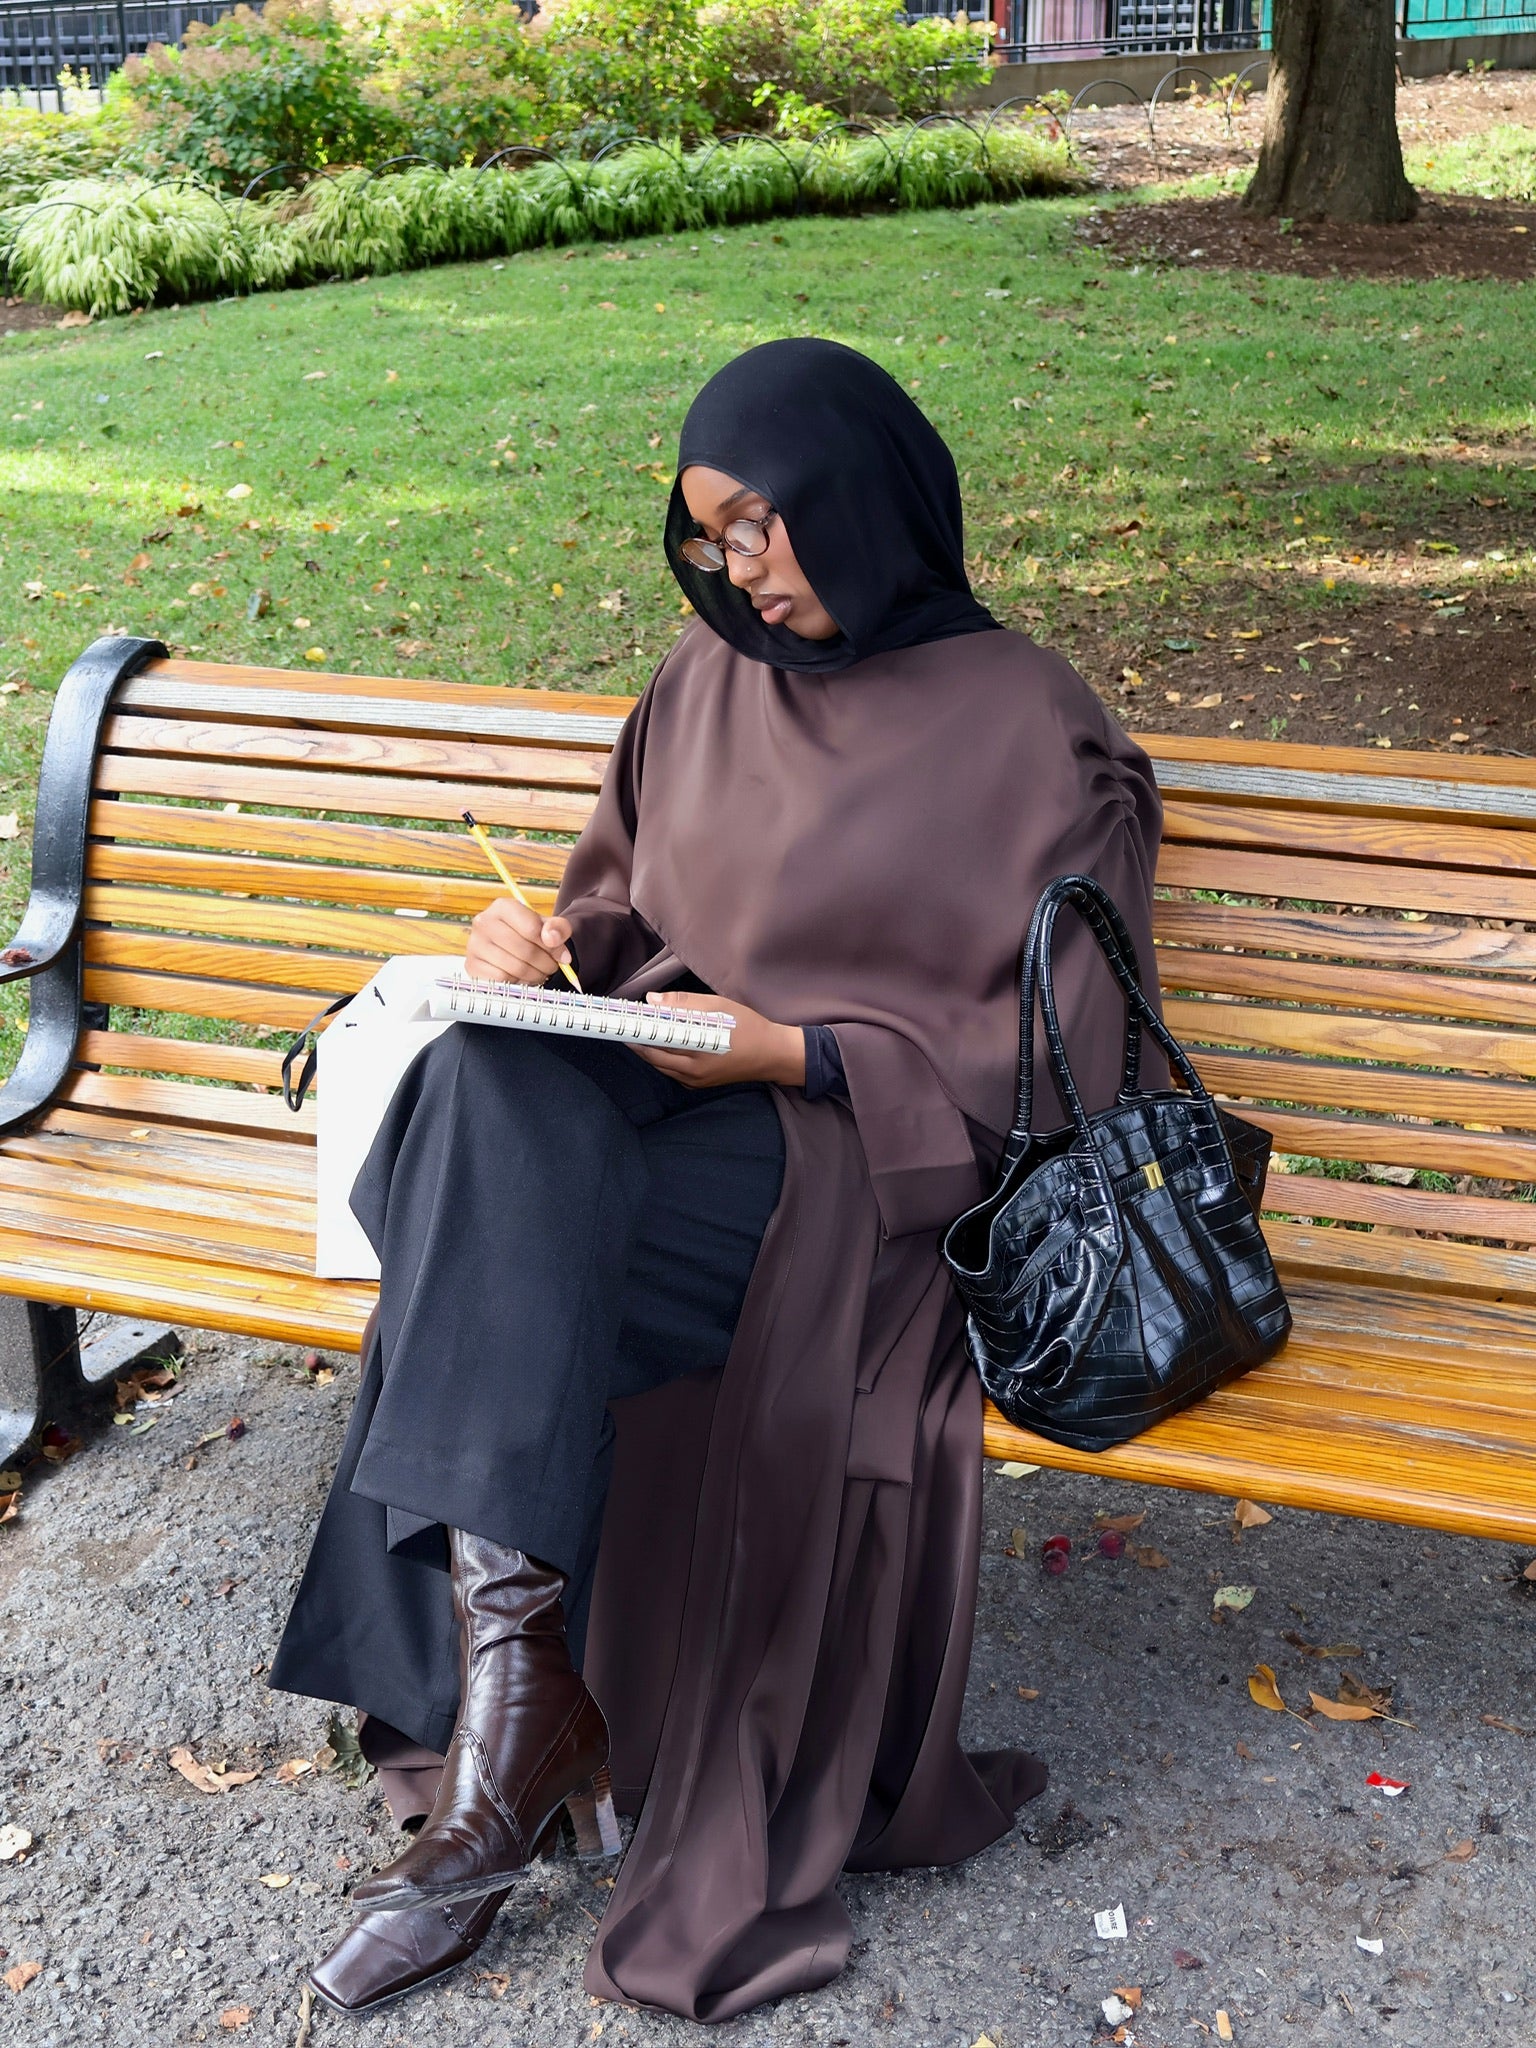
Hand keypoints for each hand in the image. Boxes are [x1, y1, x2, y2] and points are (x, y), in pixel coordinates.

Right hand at [464, 897, 573, 985]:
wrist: (507, 947)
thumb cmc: (530, 935)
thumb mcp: (549, 927)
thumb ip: (558, 928)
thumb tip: (552, 939)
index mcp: (503, 907)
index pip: (532, 929)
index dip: (552, 947)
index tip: (561, 956)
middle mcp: (483, 922)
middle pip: (525, 951)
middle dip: (545, 964)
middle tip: (551, 967)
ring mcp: (474, 945)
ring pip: (515, 968)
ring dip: (534, 975)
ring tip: (538, 972)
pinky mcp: (471, 966)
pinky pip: (502, 981)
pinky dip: (516, 983)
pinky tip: (520, 978)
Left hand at [628, 990, 805, 1090]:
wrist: (773, 1054)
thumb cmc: (748, 1027)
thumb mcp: (717, 1007)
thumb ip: (682, 1004)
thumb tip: (652, 1001)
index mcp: (695, 1050)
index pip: (655, 1040)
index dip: (636, 1029)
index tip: (623, 1018)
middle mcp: (692, 1071)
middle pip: (653, 1057)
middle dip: (637, 1041)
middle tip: (625, 1025)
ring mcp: (696, 1081)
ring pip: (661, 1066)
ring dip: (648, 1051)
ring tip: (639, 1034)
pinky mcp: (700, 1085)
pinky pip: (673, 1073)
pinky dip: (662, 1060)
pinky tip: (661, 1048)